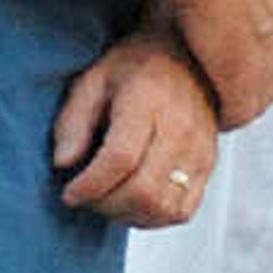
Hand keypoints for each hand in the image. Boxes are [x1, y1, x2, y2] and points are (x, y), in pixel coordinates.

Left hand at [56, 30, 225, 226]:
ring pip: (162, 207)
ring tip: (109, 197)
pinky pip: (181, 210)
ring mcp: (200, 148)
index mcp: (148, 98)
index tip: (69, 192)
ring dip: (127, 214)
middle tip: (85, 196)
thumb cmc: (135, 67)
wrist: (188, 56)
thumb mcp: (93, 80)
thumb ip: (73, 121)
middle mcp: (181, 125)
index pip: (120, 158)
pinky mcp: (208, 165)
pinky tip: (135, 201)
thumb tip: (63, 163)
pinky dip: (153, 216)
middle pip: (142, 190)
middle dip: (104, 204)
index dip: (90, 185)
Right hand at [171, 0, 272, 128]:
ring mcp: (268, 54)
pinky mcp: (245, 76)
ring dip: (240, 107)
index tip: (235, 71)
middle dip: (254, 90)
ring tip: (218, 110)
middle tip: (228, 99)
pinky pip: (242, 109)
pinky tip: (213, 115)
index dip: (257, 64)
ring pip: (261, 96)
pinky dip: (228, 116)